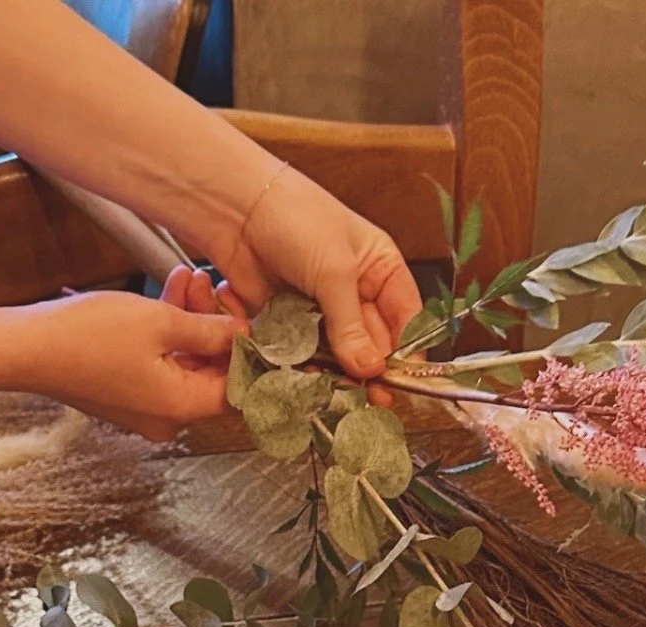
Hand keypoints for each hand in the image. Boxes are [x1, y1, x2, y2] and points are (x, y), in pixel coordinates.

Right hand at [13, 273, 244, 438]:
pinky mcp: (127, 394)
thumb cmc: (88, 337)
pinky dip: (168, 333)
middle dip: (215, 325)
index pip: (236, 388)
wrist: (29, 347)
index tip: (244, 315)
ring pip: (186, 364)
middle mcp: (167, 418)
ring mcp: (146, 408)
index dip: (245, 350)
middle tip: (213, 286)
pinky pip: (161, 365)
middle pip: (211, 374)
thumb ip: (209, 331)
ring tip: (189, 279)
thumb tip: (242, 334)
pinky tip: (169, 293)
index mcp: (181, 408)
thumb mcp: (160, 322)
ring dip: (191, 321)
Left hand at [220, 166, 421, 380]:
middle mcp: (357, 294)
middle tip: (371, 397)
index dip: (408, 353)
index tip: (402, 382)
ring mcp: (323, 312)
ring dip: (339, 376)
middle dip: (372, 371)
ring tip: (338, 391)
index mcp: (381, 271)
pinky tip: (307, 381)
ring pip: (340, 357)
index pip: (407, 319)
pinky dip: (306, 371)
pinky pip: (306, 357)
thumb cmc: (296, 218)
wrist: (237, 210)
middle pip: (375, 345)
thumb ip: (351, 325)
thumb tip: (371, 369)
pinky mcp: (292, 325)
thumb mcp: (334, 271)